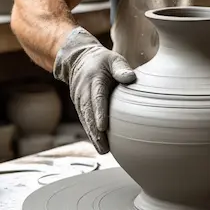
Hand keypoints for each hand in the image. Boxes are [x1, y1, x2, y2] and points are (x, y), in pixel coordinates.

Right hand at [53, 27, 135, 153]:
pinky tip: (98, 144)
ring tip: (103, 150)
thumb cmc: (102, 61)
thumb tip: (131, 78)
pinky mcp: (79, 106)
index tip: (103, 127)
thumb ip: (121, 68)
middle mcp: (83, 92)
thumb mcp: (113, 59)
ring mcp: (79, 100)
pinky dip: (90, 133)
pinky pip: (84, 121)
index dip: (99, 113)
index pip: (97, 98)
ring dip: (93, 136)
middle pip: (89, 114)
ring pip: (85, 120)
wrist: (79, 59)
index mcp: (94, 80)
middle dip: (95, 132)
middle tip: (104, 148)